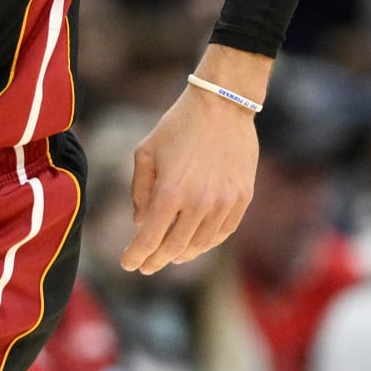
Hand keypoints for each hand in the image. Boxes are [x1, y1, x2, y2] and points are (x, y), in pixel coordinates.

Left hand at [120, 88, 257, 272]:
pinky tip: (196, 243)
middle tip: (146, 266)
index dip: (137, 255)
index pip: (150, 238)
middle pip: (175, 247)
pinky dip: (207, 243)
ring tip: (170, 256)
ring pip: (201, 244)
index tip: (128, 265)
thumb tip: (141, 223)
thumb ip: (140, 190)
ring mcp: (224, 203)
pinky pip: (223, 232)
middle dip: (156, 260)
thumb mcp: (146, 152)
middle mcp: (198, 203)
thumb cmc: (178, 125)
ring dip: (182, 254)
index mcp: (170, 192)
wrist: (222, 105)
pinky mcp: (242, 198)